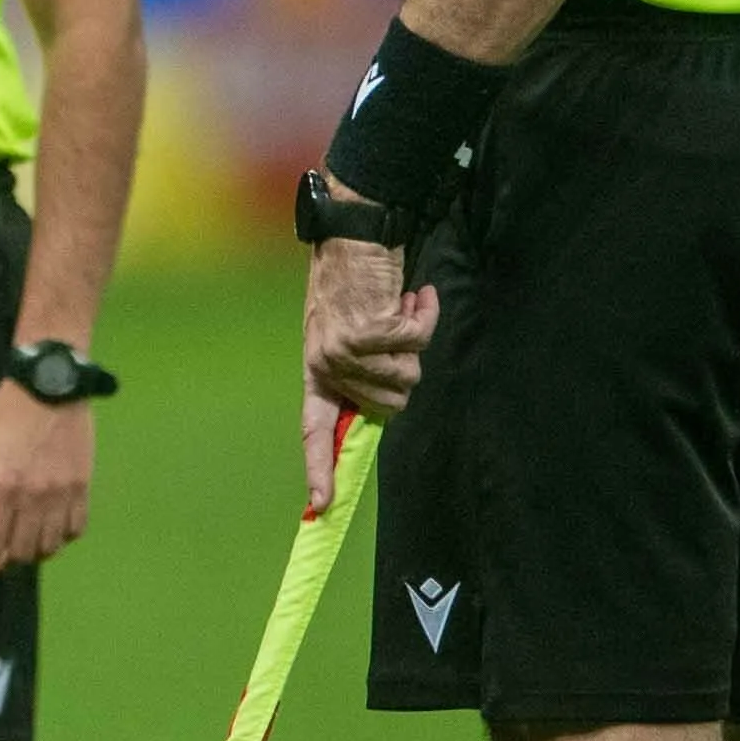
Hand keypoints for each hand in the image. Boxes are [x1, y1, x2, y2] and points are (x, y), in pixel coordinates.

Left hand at [0, 376, 94, 594]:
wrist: (51, 387)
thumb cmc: (3, 419)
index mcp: (2, 489)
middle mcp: (35, 498)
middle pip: (21, 554)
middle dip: (3, 563)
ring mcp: (64, 495)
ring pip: (49, 548)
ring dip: (31, 552)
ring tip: (19, 541)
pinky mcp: (84, 488)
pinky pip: (74, 531)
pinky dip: (59, 539)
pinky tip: (46, 529)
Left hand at [301, 225, 436, 508]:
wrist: (354, 234)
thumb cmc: (358, 286)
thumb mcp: (349, 334)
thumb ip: (362, 372)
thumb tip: (381, 412)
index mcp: (318, 372)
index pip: (315, 430)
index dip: (320, 468)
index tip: (321, 506)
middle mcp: (324, 364)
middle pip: (390, 406)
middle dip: (407, 370)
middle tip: (396, 331)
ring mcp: (342, 349)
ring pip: (408, 376)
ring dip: (415, 340)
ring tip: (397, 308)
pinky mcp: (365, 330)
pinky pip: (417, 343)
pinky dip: (424, 316)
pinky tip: (409, 294)